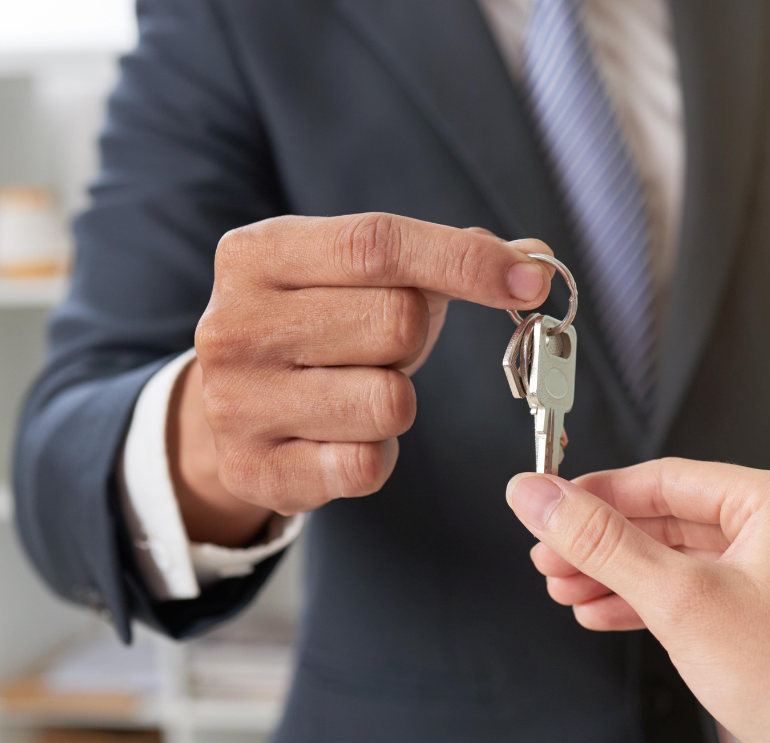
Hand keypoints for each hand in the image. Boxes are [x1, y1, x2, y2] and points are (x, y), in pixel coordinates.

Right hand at [176, 213, 553, 545]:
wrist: (234, 408)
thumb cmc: (323, 329)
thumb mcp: (368, 279)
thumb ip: (450, 259)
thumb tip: (537, 259)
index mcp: (259, 253)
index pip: (376, 243)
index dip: (464, 261)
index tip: (530, 283)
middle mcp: (233, 324)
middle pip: (395, 322)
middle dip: (415, 339)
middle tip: (384, 348)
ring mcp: (235, 402)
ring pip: (389, 402)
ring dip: (399, 402)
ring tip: (358, 392)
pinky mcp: (254, 471)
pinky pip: (366, 466)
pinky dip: (377, 456)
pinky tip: (344, 439)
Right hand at [506, 460, 769, 742]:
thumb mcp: (680, 603)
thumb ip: (603, 544)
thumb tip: (539, 497)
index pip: (668, 478)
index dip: (597, 495)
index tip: (544, 506)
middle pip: (674, 517)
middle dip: (605, 544)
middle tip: (548, 559)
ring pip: (687, 557)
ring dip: (624, 576)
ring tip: (568, 591)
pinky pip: (710, 587)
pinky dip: (660, 601)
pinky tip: (609, 613)